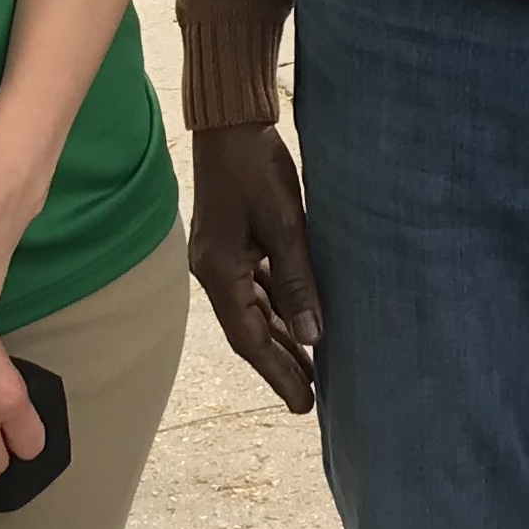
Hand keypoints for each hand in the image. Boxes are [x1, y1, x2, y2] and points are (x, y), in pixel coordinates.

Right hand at [189, 122, 322, 412]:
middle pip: (249, 330)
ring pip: (253, 309)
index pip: (250, 339)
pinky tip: (297, 317)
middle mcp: (215, 272)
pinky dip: (276, 306)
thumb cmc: (255, 169)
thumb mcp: (284, 226)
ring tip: (309, 364)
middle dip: (280, 362)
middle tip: (310, 396)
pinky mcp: (230, 242)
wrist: (230, 124)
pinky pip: (254, 286)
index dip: (278, 373)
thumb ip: (298, 281)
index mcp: (221, 273)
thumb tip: (312, 336)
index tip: (303, 404)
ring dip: (279, 336)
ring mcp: (220, 257)